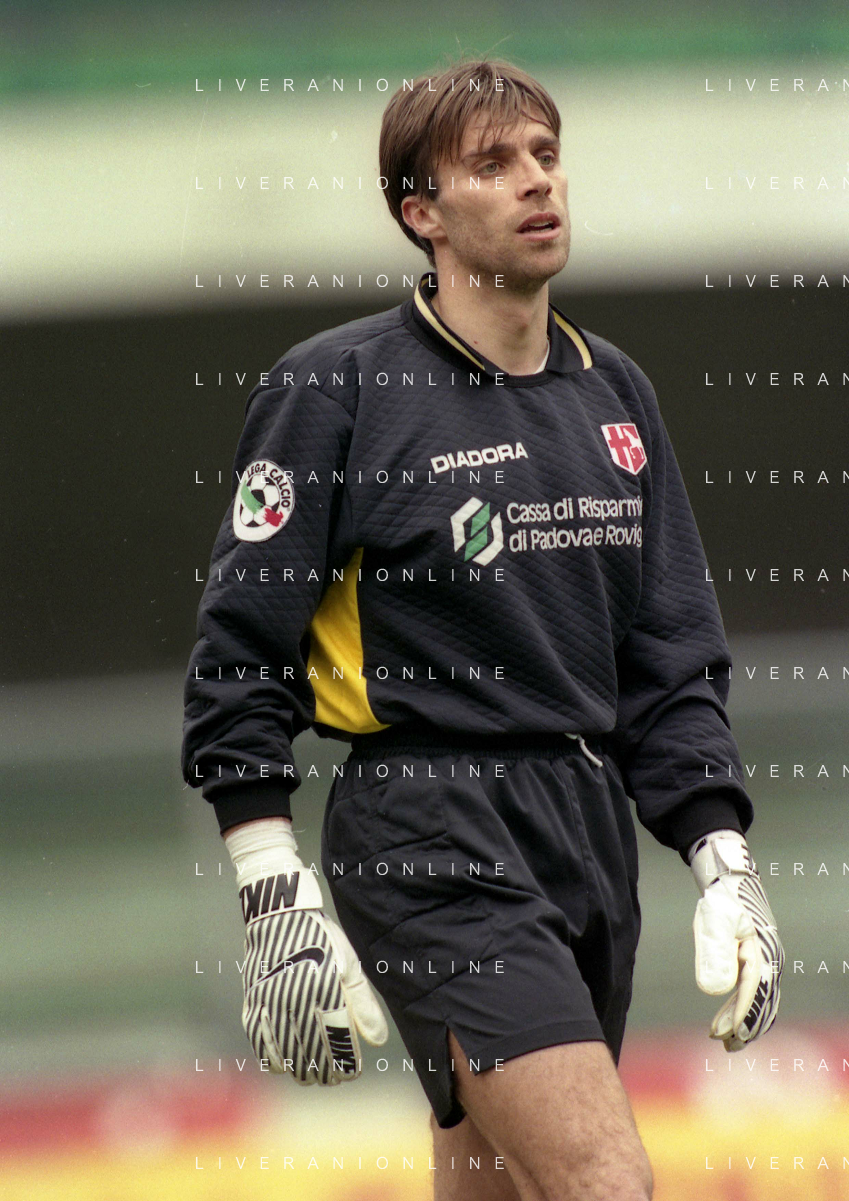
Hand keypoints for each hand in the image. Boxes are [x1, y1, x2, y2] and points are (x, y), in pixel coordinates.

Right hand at [226, 818, 387, 1083]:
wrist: (278, 916)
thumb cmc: (321, 938)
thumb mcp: (349, 964)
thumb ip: (363, 1004)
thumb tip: (377, 1040)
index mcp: (324, 990)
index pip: (337, 1043)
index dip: (347, 1065)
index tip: (354, 1071)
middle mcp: (296, 1001)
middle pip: (311, 1056)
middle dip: (327, 1073)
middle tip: (336, 1077)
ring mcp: (270, 1005)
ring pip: (285, 1056)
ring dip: (301, 1071)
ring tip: (314, 1075)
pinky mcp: (252, 1004)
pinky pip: (260, 1044)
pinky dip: (273, 1060)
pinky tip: (285, 1064)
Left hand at [689, 830, 782, 1051]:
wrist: (731, 883)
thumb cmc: (722, 901)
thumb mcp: (714, 921)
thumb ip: (714, 953)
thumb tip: (714, 991)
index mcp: (761, 953)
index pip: (753, 991)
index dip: (742, 1015)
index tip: (731, 1035)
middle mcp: (769, 962)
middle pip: (762, 1002)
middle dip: (746, 1026)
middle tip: (726, 1046)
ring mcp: (766, 964)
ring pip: (760, 1002)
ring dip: (745, 1023)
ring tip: (725, 1042)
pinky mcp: (758, 965)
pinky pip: (754, 995)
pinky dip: (743, 1011)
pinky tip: (727, 1023)